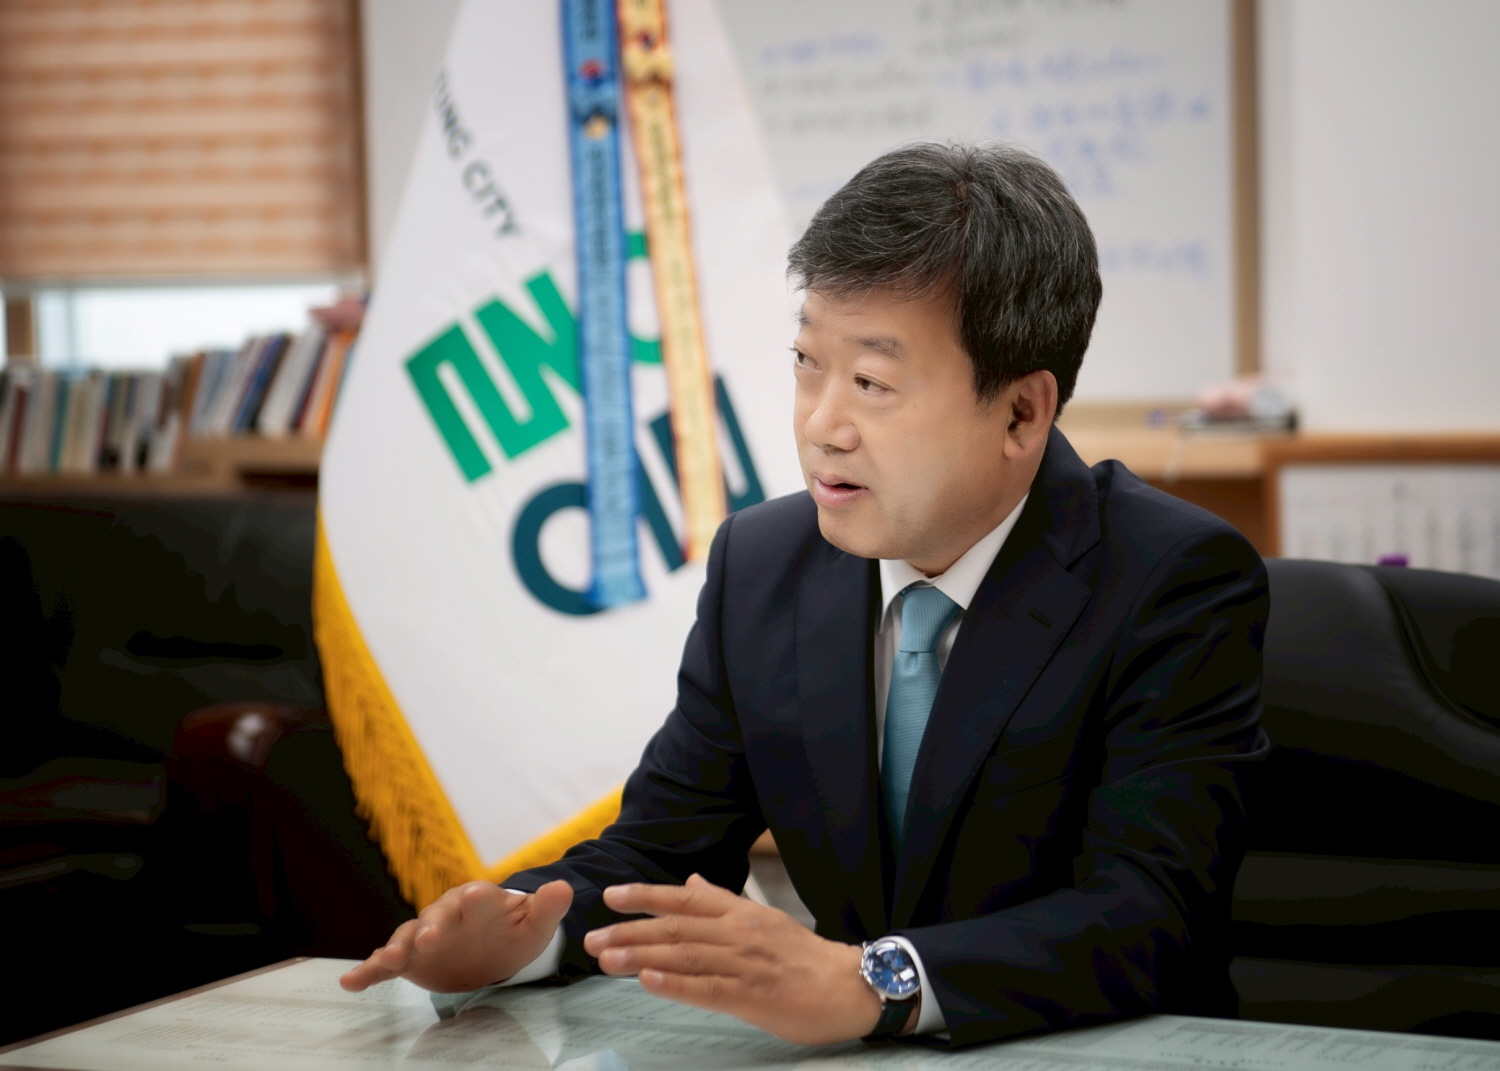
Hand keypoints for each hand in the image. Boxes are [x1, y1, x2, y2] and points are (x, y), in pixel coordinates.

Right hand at [339, 879, 572, 993]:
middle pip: (436, 917)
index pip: (476, 896)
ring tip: (387, 959)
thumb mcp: (536, 923)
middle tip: (428, 939)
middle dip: (432, 926)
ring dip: (396, 947)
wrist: (493, 949)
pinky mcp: (409, 960)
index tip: (474, 898)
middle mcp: (446, 914)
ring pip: (407, 938)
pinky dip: (366, 972)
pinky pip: (383, 964)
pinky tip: (349, 983)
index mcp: (478, 900)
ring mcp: (424, 936)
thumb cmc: (514, 931)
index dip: (475, 898)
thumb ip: (548, 907)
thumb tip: (564, 888)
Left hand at [583, 874, 886, 1045]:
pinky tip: (647, 983)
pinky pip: (707, 988)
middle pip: (676, 927)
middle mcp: (739, 932)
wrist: (849, 986)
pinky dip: (675, 984)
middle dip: (630, 931)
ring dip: (641, 956)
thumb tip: (690, 884)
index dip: (646, 896)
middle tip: (592, 939)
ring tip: (606, 959)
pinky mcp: (752, 996)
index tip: (610, 896)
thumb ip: (724, 903)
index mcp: (741, 912)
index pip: (685, 899)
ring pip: (684, 956)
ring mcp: (745, 964)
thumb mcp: (764, 920)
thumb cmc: (804, 957)